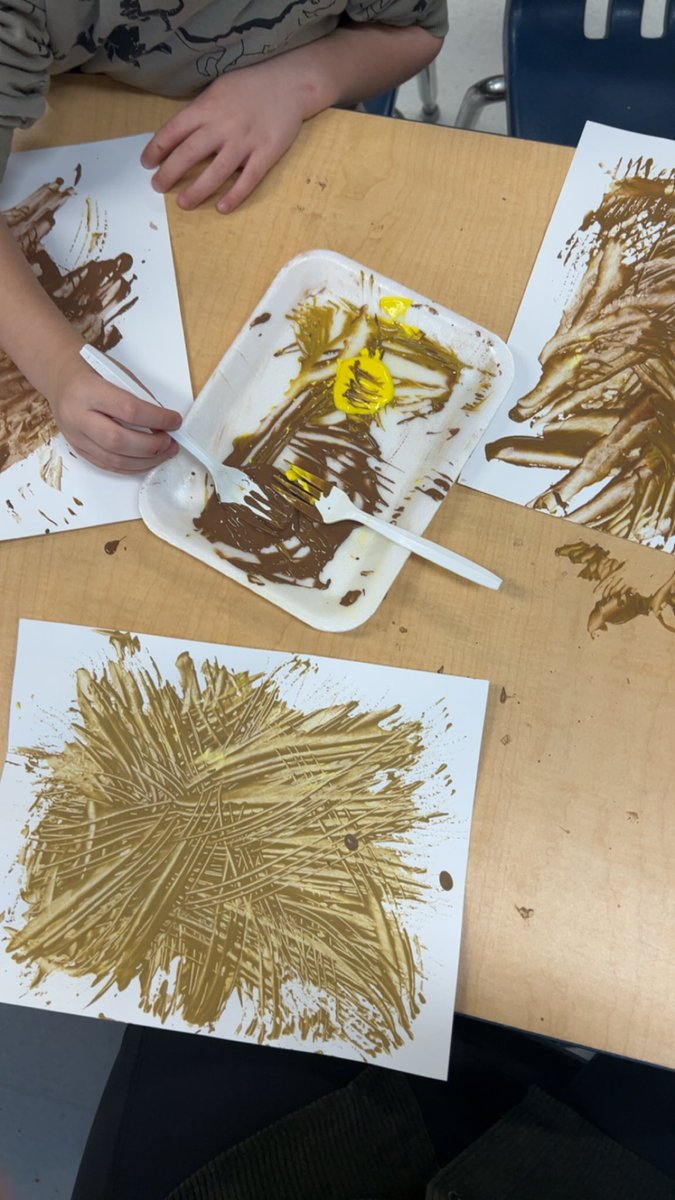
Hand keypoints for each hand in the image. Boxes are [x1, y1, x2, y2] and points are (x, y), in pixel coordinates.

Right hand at [50, 347, 181, 473]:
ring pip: (113, 459)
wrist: (60, 378)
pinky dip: (131, 466)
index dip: (157, 419)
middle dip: (151, 446)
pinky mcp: (78, 449)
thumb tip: (164, 422)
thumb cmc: (92, 371)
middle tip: (170, 442)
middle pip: (118, 441)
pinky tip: (147, 461)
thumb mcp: (116, 373)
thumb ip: (138, 397)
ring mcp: (75, 436)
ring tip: (165, 453)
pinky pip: (107, 465)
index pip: (129, 410)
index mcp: (88, 391)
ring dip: (145, 461)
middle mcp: (77, 416)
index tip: (175, 421)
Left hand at [141, 59, 310, 212]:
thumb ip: (202, 111)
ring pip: (215, 172)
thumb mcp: (218, 89)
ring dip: (196, 191)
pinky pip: (247, 180)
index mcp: (207, 108)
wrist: (290, 84)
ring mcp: (244, 142)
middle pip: (188, 154)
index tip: (147, 163)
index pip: (173, 131)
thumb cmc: (250, 86)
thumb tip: (182, 134)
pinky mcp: (265, 155)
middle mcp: (222, 127)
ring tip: (183, 203)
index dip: (156, 149)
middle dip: (169, 173)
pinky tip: (221, 208)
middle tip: (158, 187)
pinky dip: (234, 196)